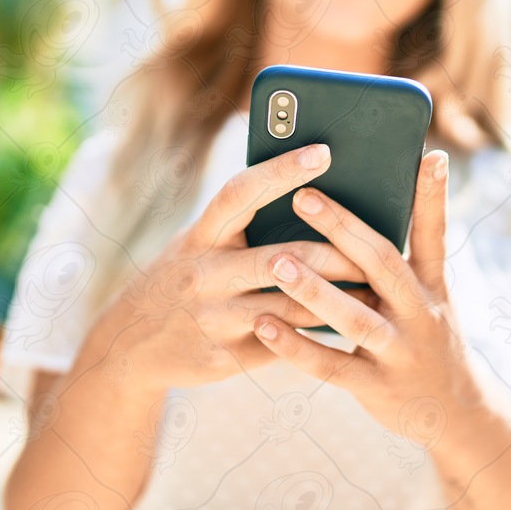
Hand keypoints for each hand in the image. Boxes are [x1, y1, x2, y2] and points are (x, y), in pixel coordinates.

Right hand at [105, 144, 368, 391]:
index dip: (281, 171)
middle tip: (379, 246)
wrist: (130, 345)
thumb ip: (241, 224)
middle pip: (279, 258)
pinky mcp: (223, 358)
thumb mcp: (199, 244)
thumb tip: (310, 194)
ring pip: (289, 306)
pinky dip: (317, 335)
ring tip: (378, 290)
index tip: (324, 151)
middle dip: (334, 254)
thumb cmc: (184, 277)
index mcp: (199, 235)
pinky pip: (282, 344)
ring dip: (337, 300)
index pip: (240, 193)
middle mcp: (202, 274)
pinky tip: (349, 328)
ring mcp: (212, 319)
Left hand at [252, 150, 485, 441]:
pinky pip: (331, 366)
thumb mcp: (429, 298)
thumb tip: (363, 214)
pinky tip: (263, 326)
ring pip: (354, 318)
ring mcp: (400, 353)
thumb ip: (401, 261)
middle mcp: (420, 314)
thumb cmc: (428, 339)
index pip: (434, 234)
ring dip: (314, 290)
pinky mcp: (377, 388)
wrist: (456, 413)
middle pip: (383, 266)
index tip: (428, 156)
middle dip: (344, 230)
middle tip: (304, 197)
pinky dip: (296, 347)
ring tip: (276, 262)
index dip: (432, 197)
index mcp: (432, 286)